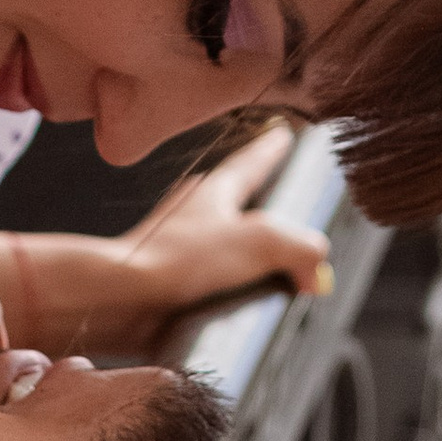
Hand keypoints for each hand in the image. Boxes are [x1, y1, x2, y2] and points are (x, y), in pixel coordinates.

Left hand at [125, 126, 332, 323]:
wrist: (126, 299)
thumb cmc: (179, 259)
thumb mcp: (261, 241)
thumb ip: (300, 246)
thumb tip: (315, 266)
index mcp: (216, 190)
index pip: (253, 160)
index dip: (272, 148)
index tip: (283, 133)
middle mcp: (198, 215)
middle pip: (241, 202)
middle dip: (270, 208)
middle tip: (293, 209)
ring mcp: (185, 250)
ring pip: (232, 246)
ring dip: (259, 260)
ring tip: (286, 276)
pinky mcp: (178, 285)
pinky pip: (220, 282)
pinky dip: (241, 290)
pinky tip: (255, 307)